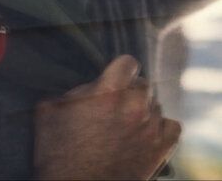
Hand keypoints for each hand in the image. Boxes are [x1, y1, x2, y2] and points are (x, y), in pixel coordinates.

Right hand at [34, 55, 180, 179]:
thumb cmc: (57, 157)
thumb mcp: (49, 114)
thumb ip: (69, 92)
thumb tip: (82, 87)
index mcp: (109, 92)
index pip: (128, 62)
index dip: (120, 71)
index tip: (114, 81)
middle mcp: (135, 105)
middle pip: (143, 85)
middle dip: (129, 94)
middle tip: (114, 111)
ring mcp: (150, 127)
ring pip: (155, 106)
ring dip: (143, 113)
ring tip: (124, 129)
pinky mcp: (160, 149)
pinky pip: (172, 127)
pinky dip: (162, 129)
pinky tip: (147, 135)